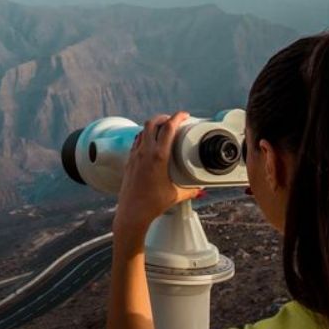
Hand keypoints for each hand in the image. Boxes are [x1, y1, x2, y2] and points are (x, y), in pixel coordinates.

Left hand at [112, 111, 202, 245]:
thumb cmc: (152, 204)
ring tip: (163, 130)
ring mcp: (135, 156)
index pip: (168, 128)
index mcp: (158, 157)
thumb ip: (190, 190)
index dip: (177, 117)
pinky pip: (136, 142)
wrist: (132, 212)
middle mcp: (145, 153)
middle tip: (173, 120)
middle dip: (164, 117)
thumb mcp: (176, 195)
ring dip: (153, 126)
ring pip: (143, 131)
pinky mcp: (129, 161)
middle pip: (152, 122)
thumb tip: (199, 189)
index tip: (184, 115)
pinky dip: (145, 137)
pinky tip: (150, 143)